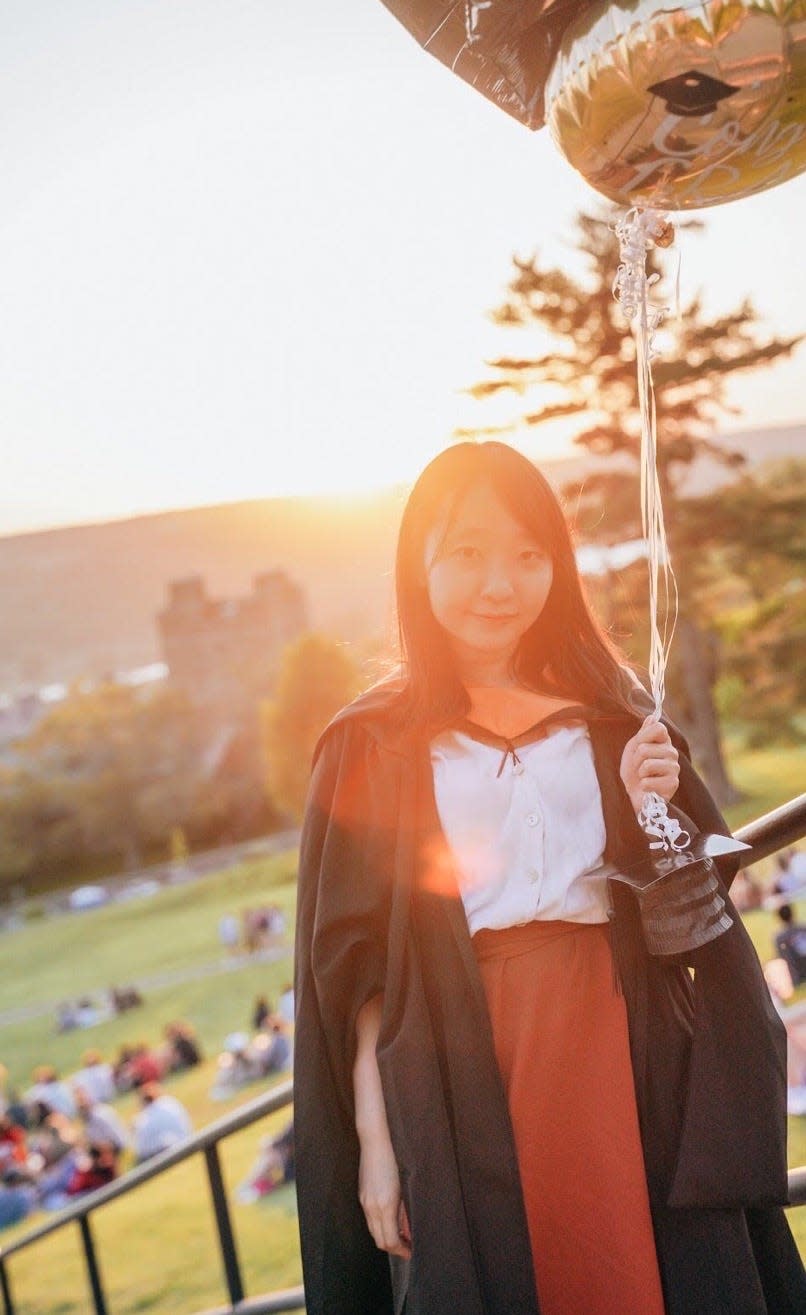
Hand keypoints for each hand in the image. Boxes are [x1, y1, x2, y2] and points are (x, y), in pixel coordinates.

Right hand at [358, 1132, 411, 1259]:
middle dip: (393, 1248)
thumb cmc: (396, 1161)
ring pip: (373, 1231)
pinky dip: (379, 1225)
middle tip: (406, 1247)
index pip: (390, 1241)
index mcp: (385, 1206)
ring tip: (400, 1235)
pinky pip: (369, 1219)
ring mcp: (364, 1202)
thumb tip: (407, 1232)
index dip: (400, 1250)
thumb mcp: (405, 1189)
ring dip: (385, 1237)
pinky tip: (389, 1220)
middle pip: (379, 1240)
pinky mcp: (361, 1196)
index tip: (410, 1252)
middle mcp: (372, 1207)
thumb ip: (405, 1213)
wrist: (376, 1143)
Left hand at [619, 716, 679, 815]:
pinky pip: (648, 781)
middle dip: (635, 759)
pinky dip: (643, 786)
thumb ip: (644, 733)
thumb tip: (652, 717)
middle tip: (639, 767)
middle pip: (645, 748)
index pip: (659, 728)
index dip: (643, 737)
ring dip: (639, 773)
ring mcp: (674, 768)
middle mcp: (672, 752)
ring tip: (644, 777)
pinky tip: (648, 787)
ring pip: (647, 764)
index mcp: (663, 741)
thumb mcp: (633, 748)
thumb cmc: (634, 770)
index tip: (639, 746)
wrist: (634, 794)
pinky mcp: (673, 783)